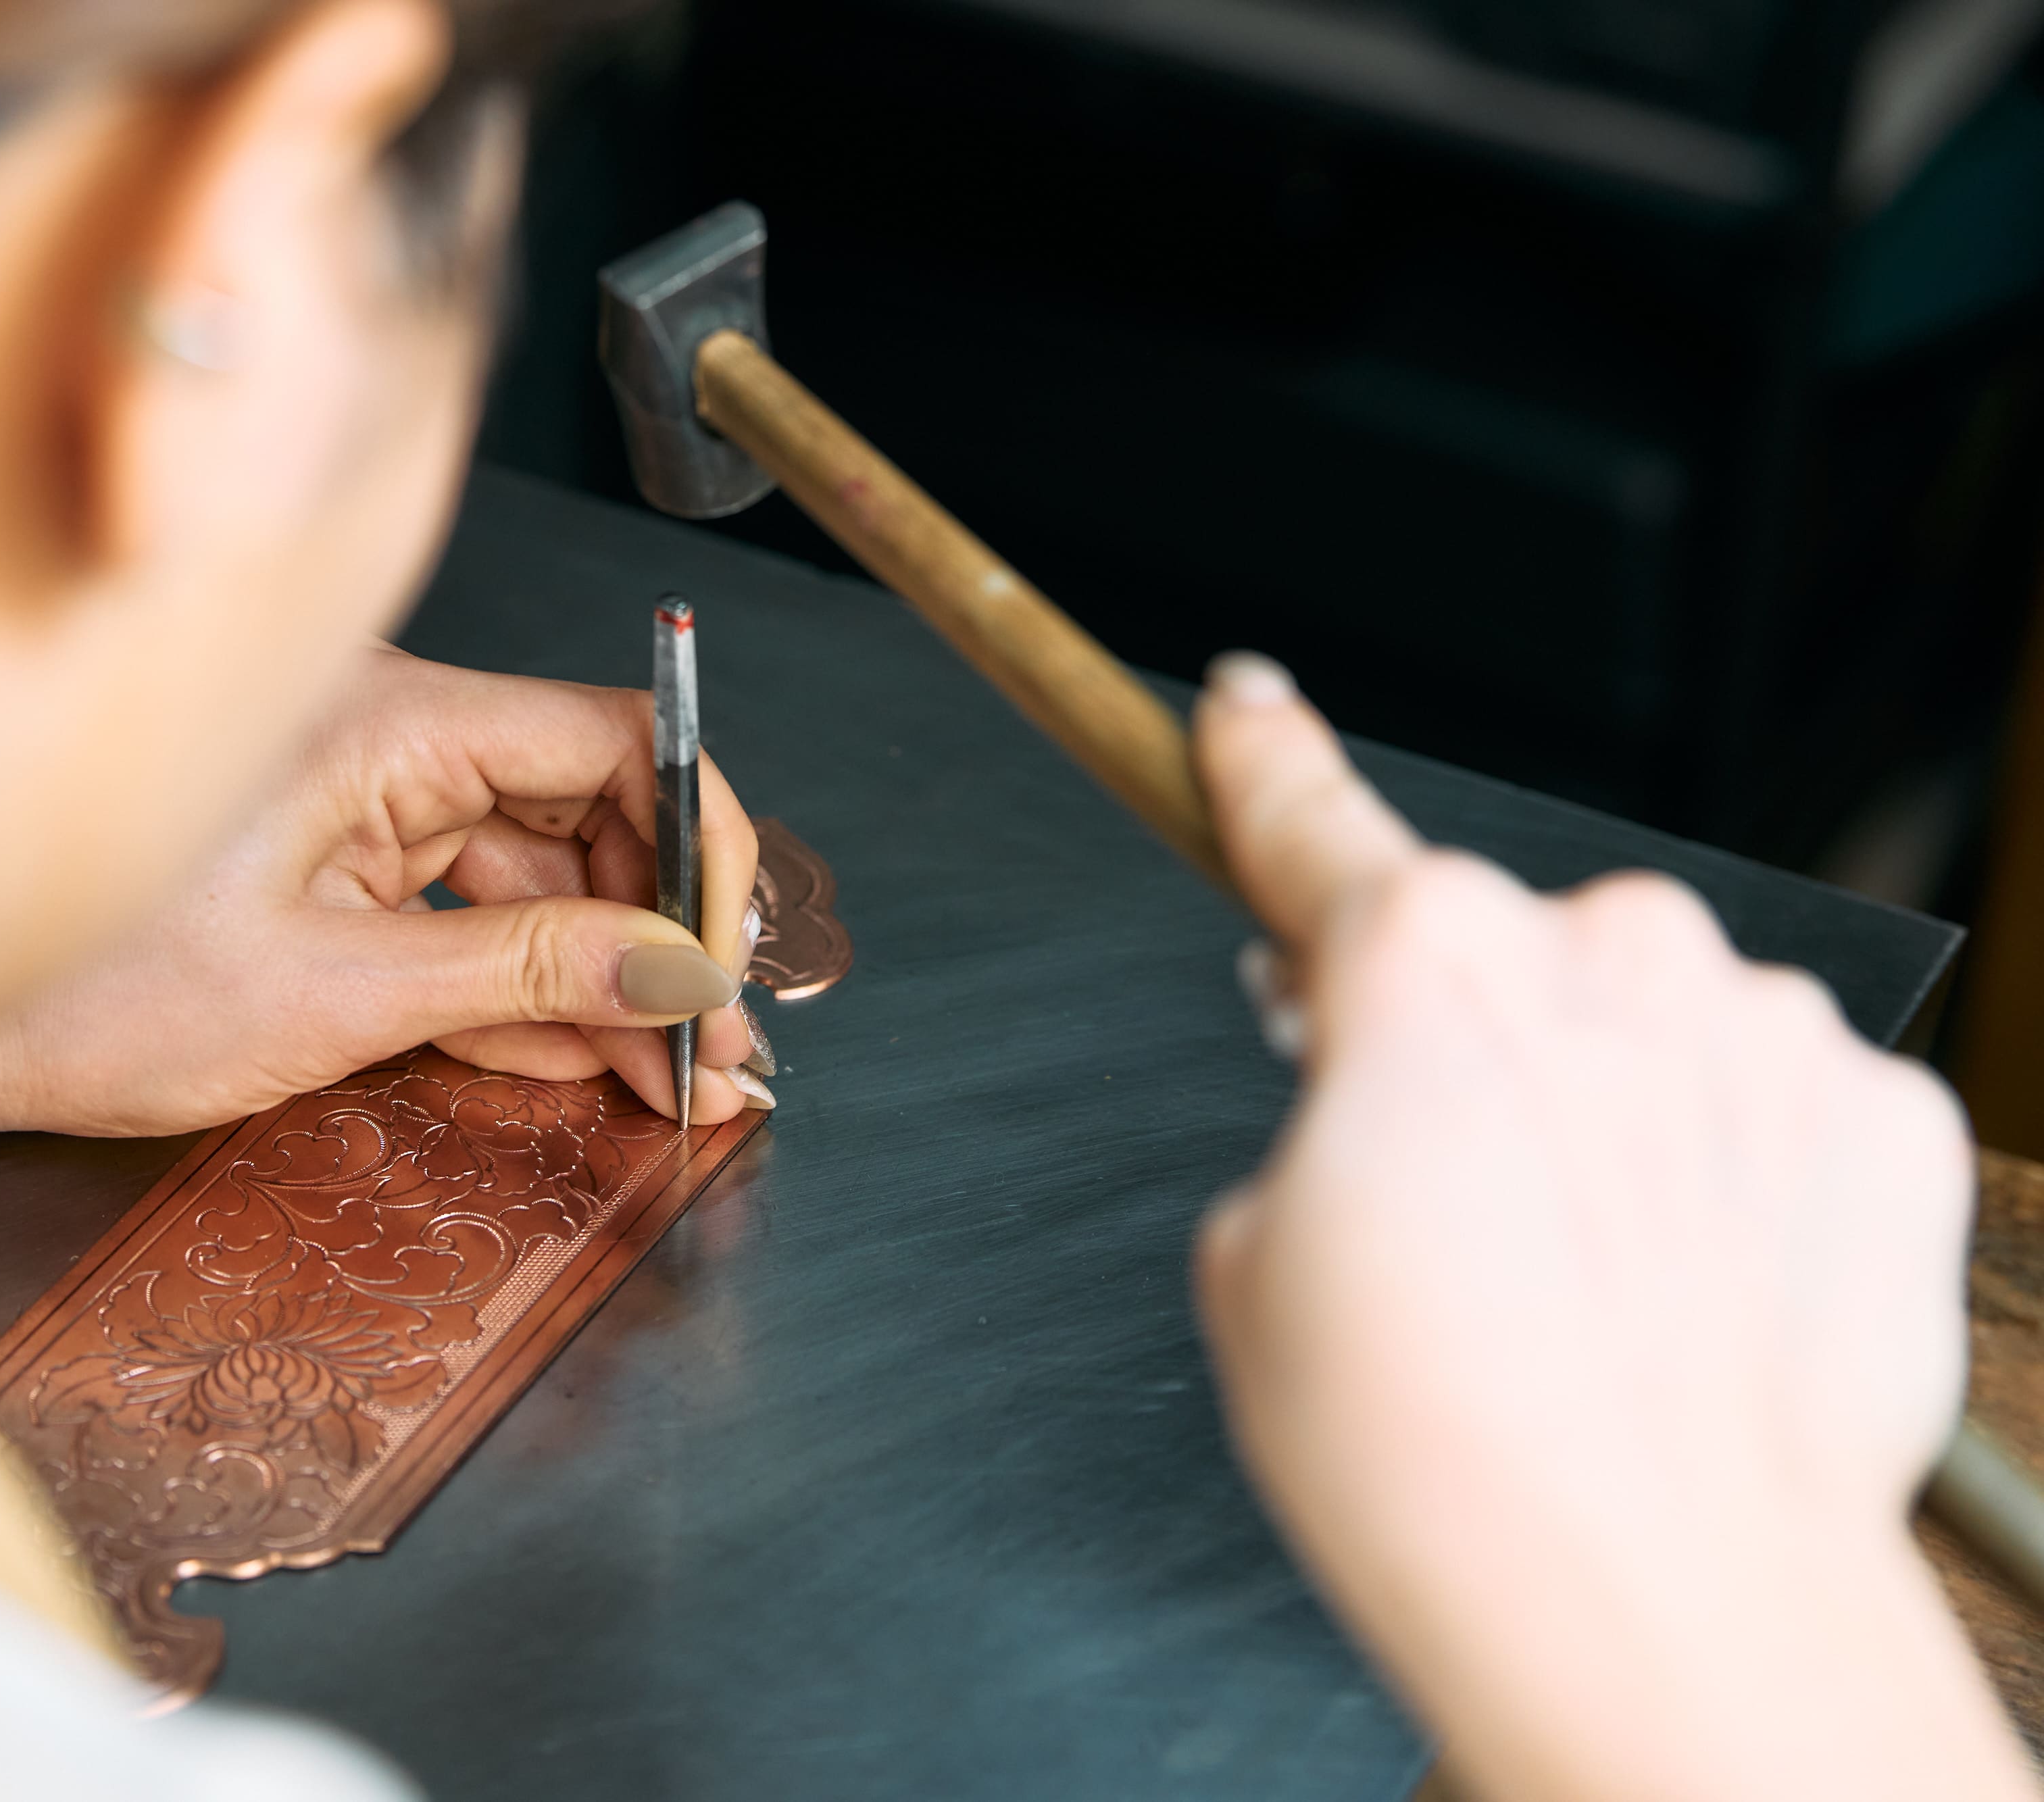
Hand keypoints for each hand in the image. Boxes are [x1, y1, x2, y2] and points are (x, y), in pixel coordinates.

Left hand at [0, 648, 766, 1134]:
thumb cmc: (77, 991)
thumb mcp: (333, 996)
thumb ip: (522, 973)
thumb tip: (673, 967)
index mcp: (384, 720)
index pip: (604, 738)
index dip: (693, 837)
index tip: (724, 949)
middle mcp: (383, 739)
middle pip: (585, 810)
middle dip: (661, 933)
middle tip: (714, 1048)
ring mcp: (360, 806)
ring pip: (538, 874)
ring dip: (610, 979)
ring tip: (680, 1080)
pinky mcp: (337, 871)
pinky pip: (471, 916)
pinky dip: (533, 991)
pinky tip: (598, 1061)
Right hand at [1188, 654, 2025, 1801]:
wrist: (1661, 1614)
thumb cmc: (1438, 1454)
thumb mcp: (1256, 1262)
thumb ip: (1317, 1120)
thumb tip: (1379, 1097)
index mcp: (1426, 963)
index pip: (1311, 817)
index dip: (1265, 760)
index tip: (1249, 706)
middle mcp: (1611, 954)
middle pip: (1507, 949)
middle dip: (1467, 1041)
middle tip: (1442, 1200)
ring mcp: (1767, 1032)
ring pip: (1651, 1025)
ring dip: (1609, 1112)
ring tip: (1579, 1284)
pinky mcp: (1886, 1120)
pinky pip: (1772, 1103)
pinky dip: (1727, 1174)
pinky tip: (1686, 1291)